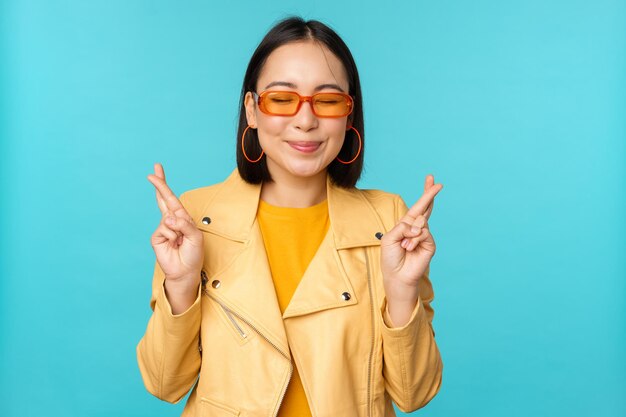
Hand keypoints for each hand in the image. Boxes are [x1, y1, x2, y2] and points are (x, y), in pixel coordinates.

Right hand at [148, 163, 203, 291]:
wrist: (185, 271)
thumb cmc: (193, 254)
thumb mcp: (195, 237)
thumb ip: (184, 224)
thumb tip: (168, 218)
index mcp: (182, 218)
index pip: (171, 198)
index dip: (164, 185)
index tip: (157, 170)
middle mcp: (172, 221)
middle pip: (162, 199)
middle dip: (159, 184)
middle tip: (154, 170)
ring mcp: (163, 228)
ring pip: (168, 218)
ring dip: (178, 230)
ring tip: (180, 242)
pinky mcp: (156, 237)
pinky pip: (164, 229)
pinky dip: (172, 236)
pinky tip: (173, 244)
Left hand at [381, 175, 442, 301]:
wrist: (396, 275)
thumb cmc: (390, 258)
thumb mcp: (390, 237)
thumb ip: (403, 227)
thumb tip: (420, 226)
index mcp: (406, 225)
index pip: (417, 206)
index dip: (425, 193)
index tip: (431, 179)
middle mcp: (417, 228)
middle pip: (426, 207)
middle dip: (430, 194)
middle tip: (437, 182)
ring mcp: (424, 236)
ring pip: (421, 222)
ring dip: (409, 234)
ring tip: (404, 246)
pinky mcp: (430, 244)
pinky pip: (424, 233)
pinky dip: (414, 240)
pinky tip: (409, 248)